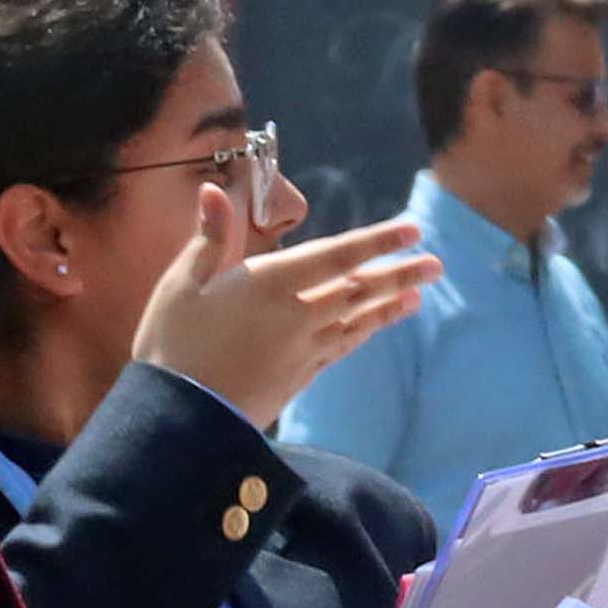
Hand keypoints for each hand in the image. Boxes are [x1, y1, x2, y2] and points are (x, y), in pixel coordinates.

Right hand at [134, 185, 435, 421]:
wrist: (181, 417)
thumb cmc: (172, 342)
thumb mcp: (182, 283)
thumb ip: (210, 237)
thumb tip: (216, 190)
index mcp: (269, 284)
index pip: (337, 256)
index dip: (377, 241)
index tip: (412, 230)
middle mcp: (297, 316)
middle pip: (359, 290)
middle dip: (399, 274)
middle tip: (435, 263)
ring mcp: (304, 349)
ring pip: (358, 319)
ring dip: (390, 304)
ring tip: (419, 293)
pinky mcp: (301, 377)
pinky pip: (343, 346)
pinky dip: (366, 331)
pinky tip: (378, 324)